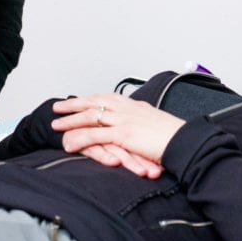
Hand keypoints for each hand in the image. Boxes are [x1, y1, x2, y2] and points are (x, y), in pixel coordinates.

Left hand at [51, 94, 185, 177]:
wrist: (185, 142)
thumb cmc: (176, 137)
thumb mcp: (157, 124)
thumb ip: (144, 123)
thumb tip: (139, 127)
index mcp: (136, 105)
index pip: (108, 97)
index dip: (91, 98)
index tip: (79, 100)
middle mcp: (128, 109)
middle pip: (94, 102)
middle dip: (74, 104)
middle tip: (59, 107)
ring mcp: (125, 120)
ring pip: (91, 116)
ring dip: (71, 121)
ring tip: (56, 125)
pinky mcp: (124, 134)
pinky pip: (95, 135)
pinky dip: (79, 138)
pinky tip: (68, 143)